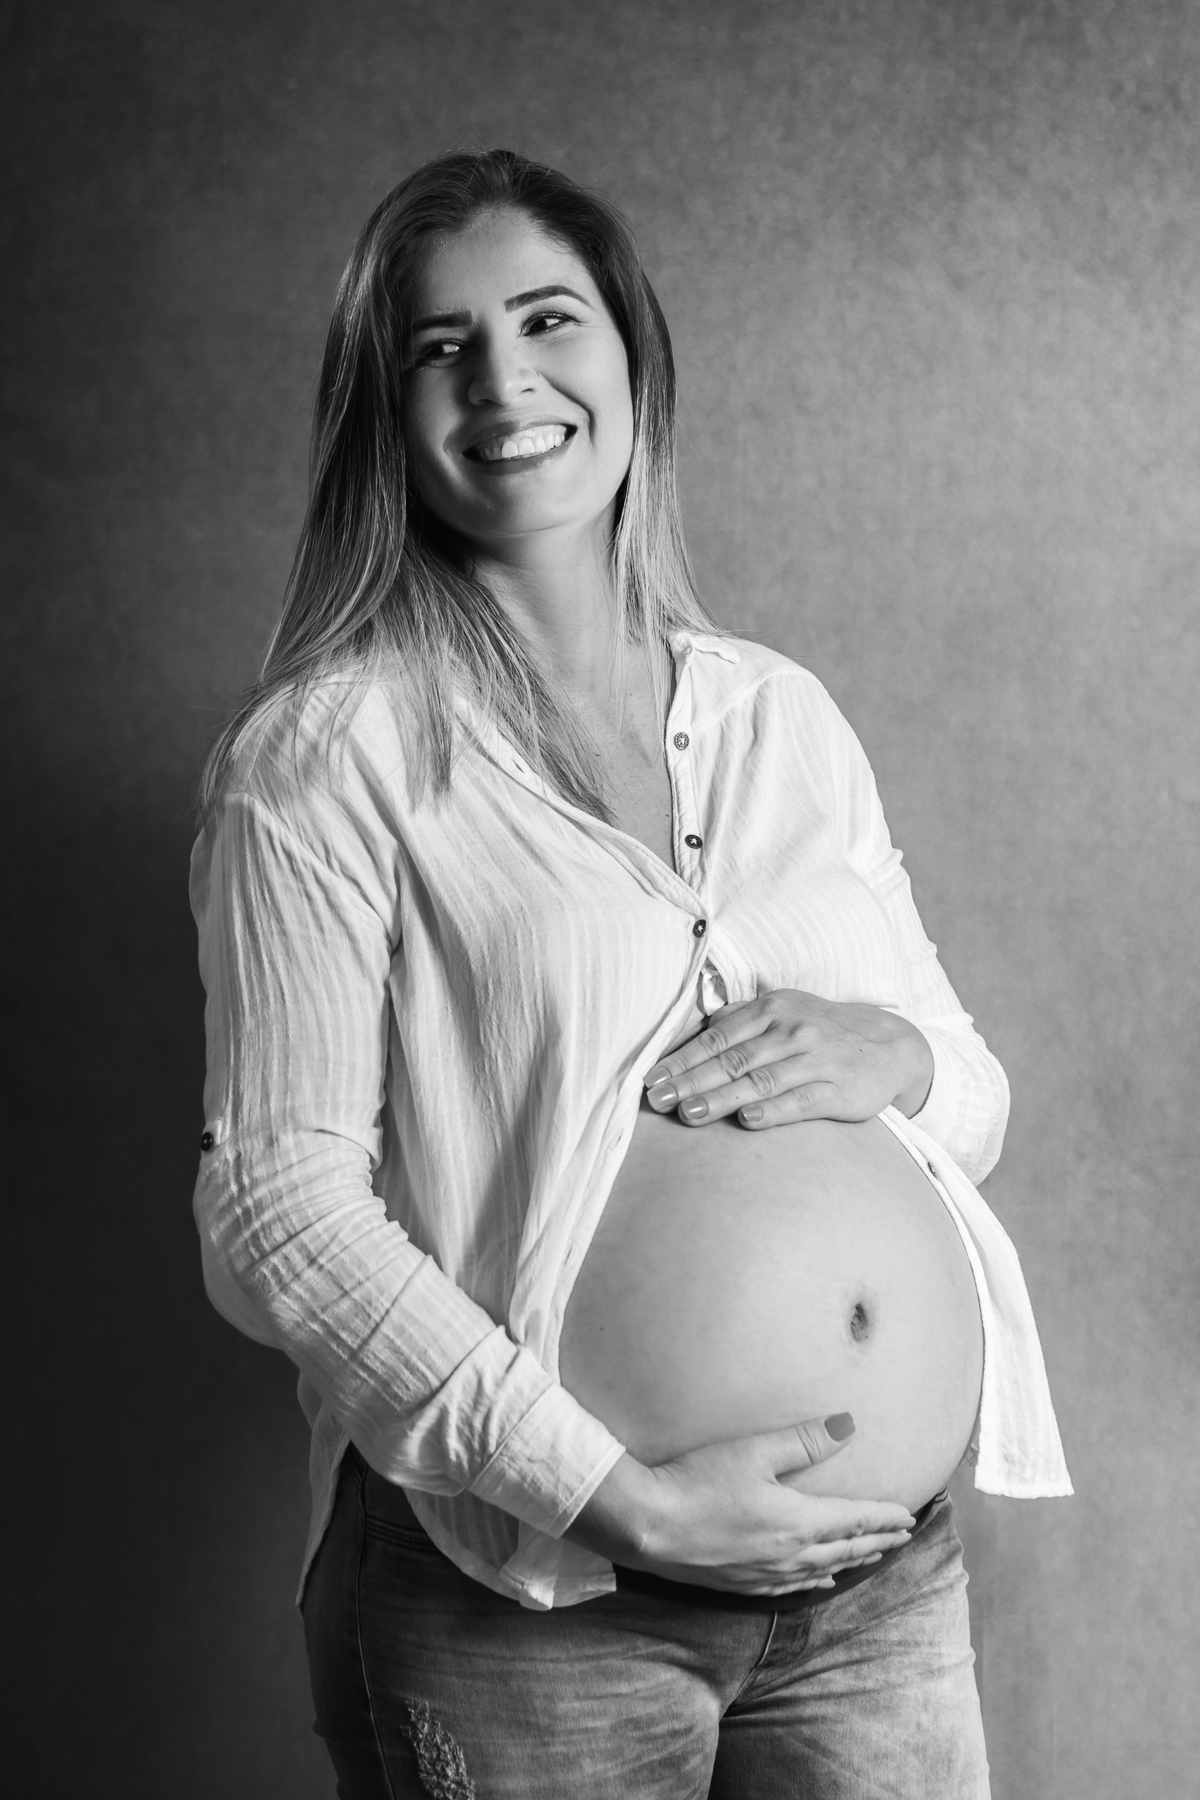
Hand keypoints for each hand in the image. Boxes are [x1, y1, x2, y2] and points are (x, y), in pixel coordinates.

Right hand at [568, 1415, 915, 1595]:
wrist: (649, 1526)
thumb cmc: (699, 1482)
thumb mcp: (754, 1451)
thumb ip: (803, 1440)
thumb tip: (849, 1425)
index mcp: (798, 1523)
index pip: (854, 1519)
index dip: (884, 1517)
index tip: (909, 1516)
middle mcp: (790, 1555)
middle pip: (846, 1548)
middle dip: (877, 1541)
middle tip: (903, 1537)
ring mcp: (765, 1573)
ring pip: (823, 1569)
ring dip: (852, 1559)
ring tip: (872, 1555)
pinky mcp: (742, 1584)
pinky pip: (793, 1586)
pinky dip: (817, 1579)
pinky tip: (820, 1578)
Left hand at [644, 989, 933, 1128]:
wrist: (889, 1046)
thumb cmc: (822, 1031)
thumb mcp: (784, 1012)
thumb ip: (741, 1020)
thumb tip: (696, 1028)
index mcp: (773, 1010)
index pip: (718, 1036)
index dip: (682, 1058)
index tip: (651, 1079)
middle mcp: (792, 1031)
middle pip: (733, 1059)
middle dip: (690, 1080)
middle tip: (656, 1099)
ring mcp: (816, 1060)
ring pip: (761, 1080)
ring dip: (721, 1097)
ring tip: (688, 1112)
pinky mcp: (838, 1090)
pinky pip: (801, 1101)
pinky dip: (772, 1110)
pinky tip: (746, 1120)